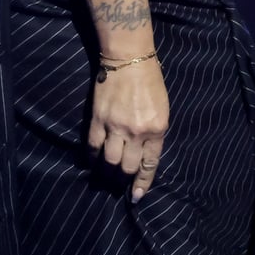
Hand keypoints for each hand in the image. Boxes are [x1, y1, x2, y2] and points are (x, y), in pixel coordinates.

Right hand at [87, 59, 167, 202]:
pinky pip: (92, 145)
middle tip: (119, 182)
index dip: (143, 183)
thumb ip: (154, 133)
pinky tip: (93, 160)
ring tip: (106, 173)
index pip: (149, 164)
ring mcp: (115, 126)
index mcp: (157, 129)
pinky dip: (92, 157)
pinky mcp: (98, 119)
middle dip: (123, 179)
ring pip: (109, 160)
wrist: (128, 58)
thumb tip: (144, 156)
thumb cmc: (150, 81)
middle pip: (127, 167)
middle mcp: (136, 131)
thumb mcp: (162, 109)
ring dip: (107, 170)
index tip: (136, 196)